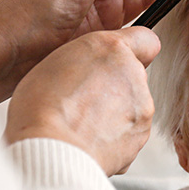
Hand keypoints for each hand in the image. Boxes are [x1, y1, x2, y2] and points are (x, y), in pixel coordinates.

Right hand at [4, 27, 160, 175]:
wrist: (54, 150)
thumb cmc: (44, 108)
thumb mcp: (55, 62)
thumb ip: (87, 60)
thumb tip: (95, 70)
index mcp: (112, 50)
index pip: (144, 39)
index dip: (133, 50)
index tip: (121, 60)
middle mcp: (134, 75)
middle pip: (134, 77)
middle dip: (116, 86)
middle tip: (85, 99)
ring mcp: (143, 106)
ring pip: (133, 105)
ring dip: (115, 112)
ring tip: (83, 123)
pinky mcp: (142, 134)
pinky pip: (130, 132)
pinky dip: (116, 136)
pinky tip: (90, 139)